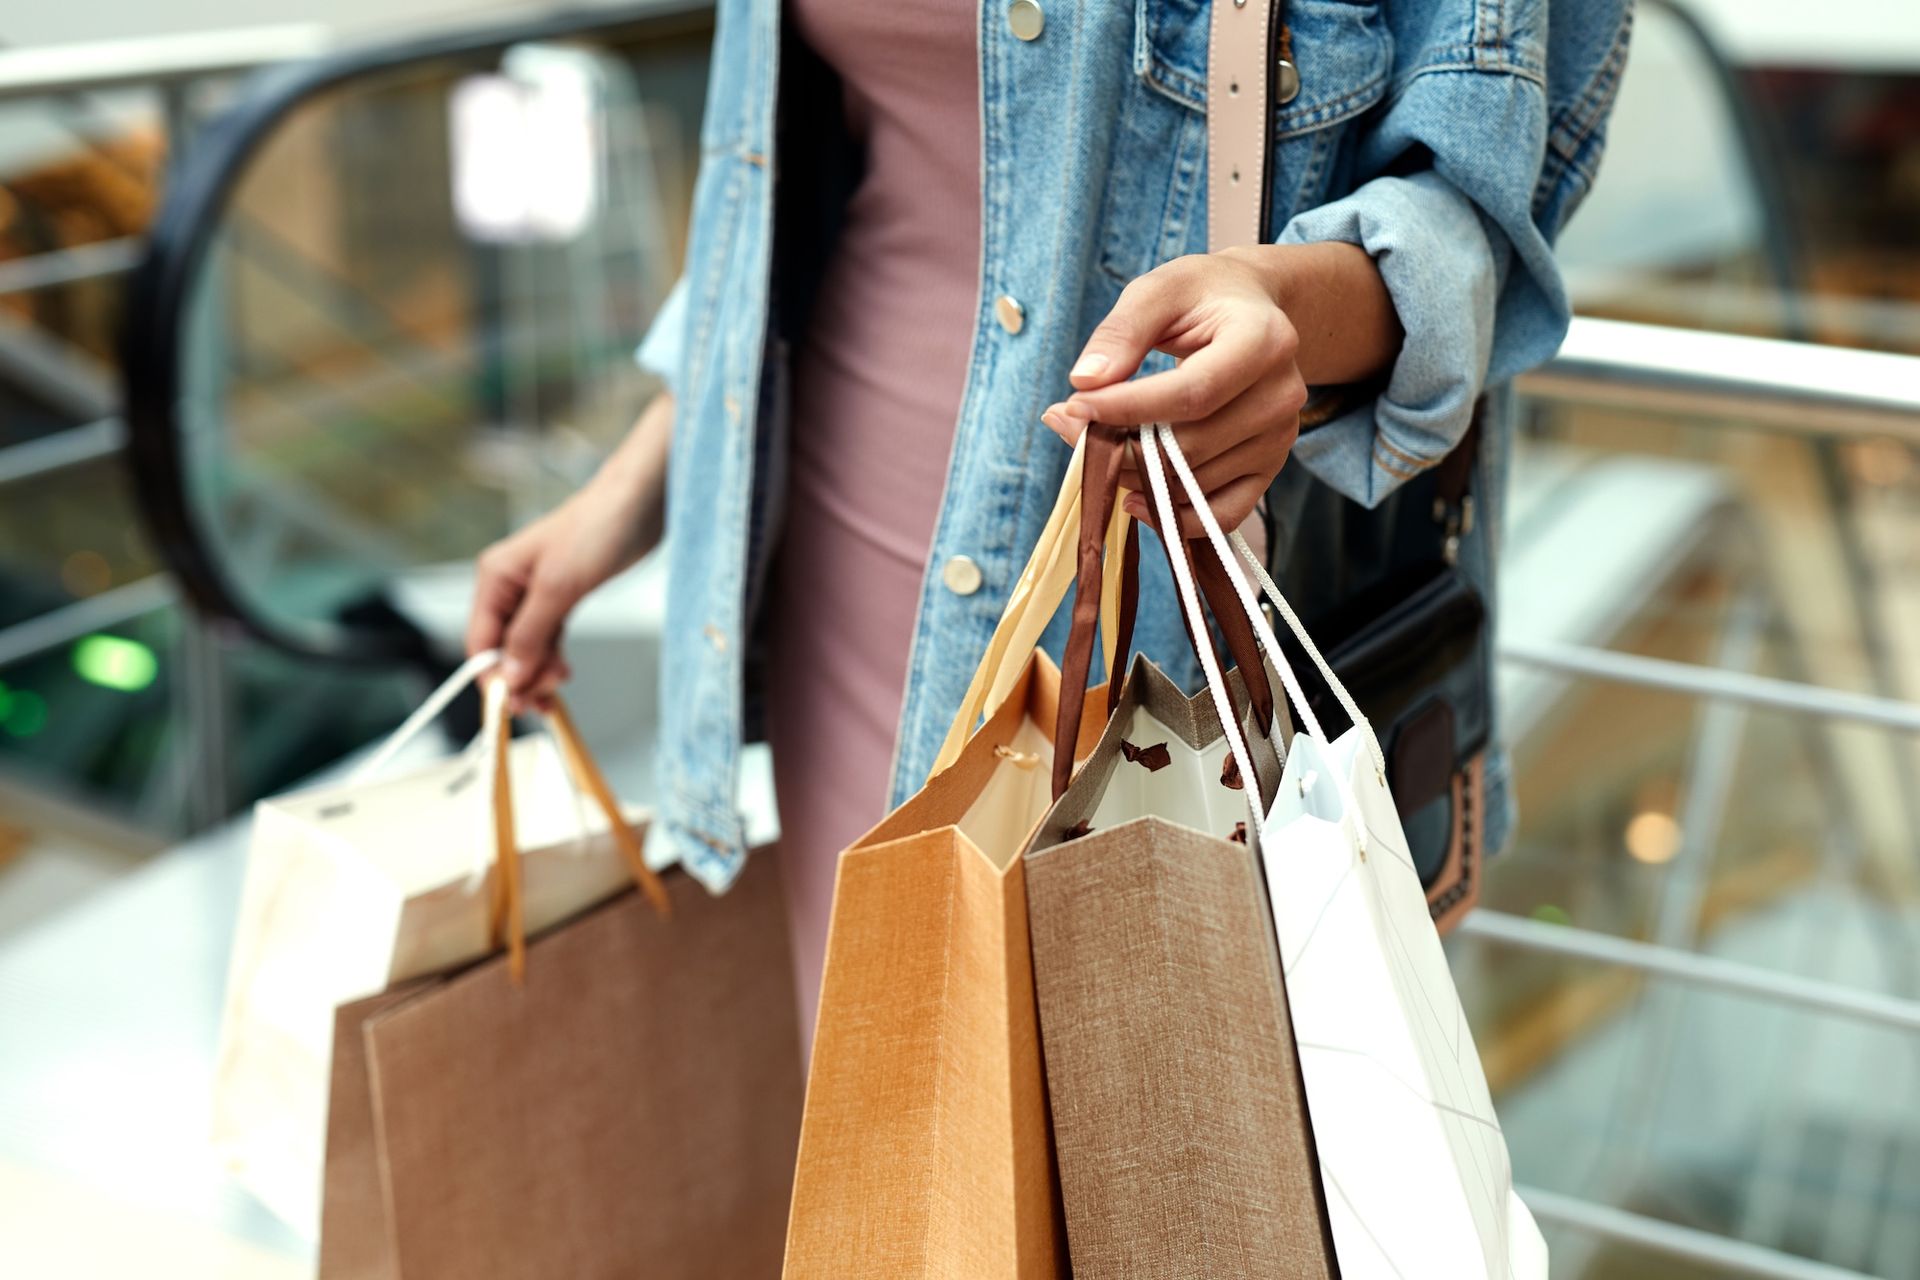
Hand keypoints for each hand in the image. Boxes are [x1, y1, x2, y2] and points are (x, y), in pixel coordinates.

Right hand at [466, 391, 672, 710]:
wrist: (639, 502)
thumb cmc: (598, 527)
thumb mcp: (560, 587)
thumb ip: (532, 634)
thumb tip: (512, 675)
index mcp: (496, 578)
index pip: (480, 641)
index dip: (493, 677)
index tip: (512, 704)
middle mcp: (510, 586)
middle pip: (502, 648)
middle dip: (519, 677)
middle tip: (542, 702)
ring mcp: (536, 593)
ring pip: (526, 646)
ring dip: (538, 672)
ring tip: (557, 690)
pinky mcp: (562, 596)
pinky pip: (547, 637)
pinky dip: (552, 658)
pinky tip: (563, 672)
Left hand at [1041, 242, 1399, 535]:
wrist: (1253, 309)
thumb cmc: (1202, 297)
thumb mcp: (1159, 291)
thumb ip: (1121, 332)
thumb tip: (1086, 382)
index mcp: (1264, 341)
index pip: (1191, 394)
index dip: (1128, 409)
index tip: (1075, 407)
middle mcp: (1281, 395)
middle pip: (1190, 446)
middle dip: (1120, 446)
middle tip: (1069, 426)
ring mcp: (1279, 438)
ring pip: (1195, 484)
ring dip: (1134, 477)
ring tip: (1098, 448)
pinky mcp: (1269, 467)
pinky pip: (1221, 515)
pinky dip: (1173, 517)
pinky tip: (1135, 497)